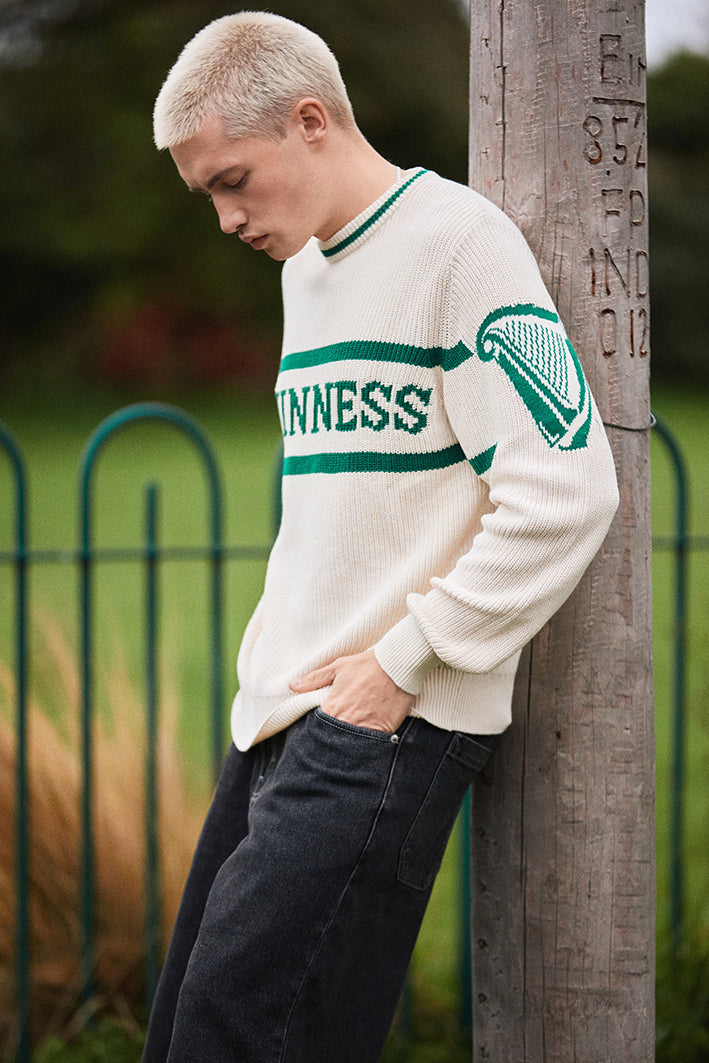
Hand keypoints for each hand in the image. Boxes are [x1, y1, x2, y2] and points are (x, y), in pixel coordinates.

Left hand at [289, 649, 413, 732]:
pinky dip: (369, 743)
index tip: (324, 727)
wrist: (398, 665)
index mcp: (333, 707)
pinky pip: (372, 744)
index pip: (318, 726)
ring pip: (352, 744)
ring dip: (350, 743)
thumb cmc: (367, 664)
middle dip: (334, 738)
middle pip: (333, 739)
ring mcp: (365, 728)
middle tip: (340, 733)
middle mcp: (346, 721)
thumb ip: (314, 679)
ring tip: (353, 738)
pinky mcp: (383, 731)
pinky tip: (369, 737)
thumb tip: (292, 686)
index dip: (320, 728)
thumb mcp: (338, 667)